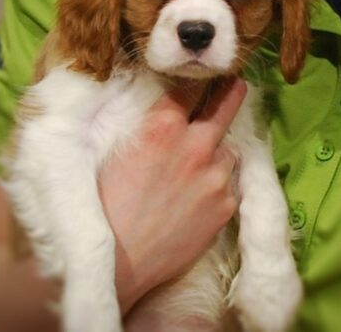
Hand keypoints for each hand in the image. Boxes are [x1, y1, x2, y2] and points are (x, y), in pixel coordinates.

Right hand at [98, 77, 246, 313]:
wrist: (119, 263)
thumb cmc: (105, 207)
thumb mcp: (115, 153)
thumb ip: (145, 127)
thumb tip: (161, 112)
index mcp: (162, 127)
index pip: (190, 88)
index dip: (196, 82)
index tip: (202, 78)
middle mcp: (195, 146)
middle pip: (224, 107)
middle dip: (230, 92)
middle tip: (235, 84)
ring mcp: (215, 177)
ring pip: (227, 150)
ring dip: (217, 151)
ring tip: (199, 167)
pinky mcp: (226, 206)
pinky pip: (229, 183)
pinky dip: (219, 183)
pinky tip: (199, 197)